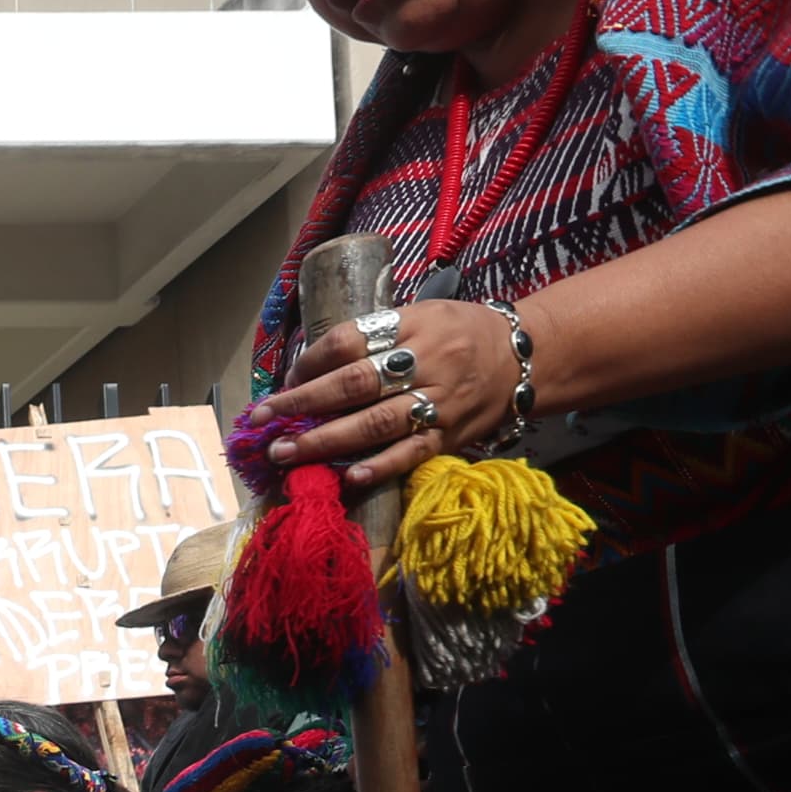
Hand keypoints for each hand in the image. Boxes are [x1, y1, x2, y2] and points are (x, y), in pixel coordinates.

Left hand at [256, 298, 521, 489]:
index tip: (284, 380)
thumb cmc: (460, 334)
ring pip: (375, 423)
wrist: (528, 357)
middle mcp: (426, 362)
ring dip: (325, 441)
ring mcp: (439, 401)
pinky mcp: (450, 435)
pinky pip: (411, 454)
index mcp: (414, 325)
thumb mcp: (423, 314)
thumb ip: (374, 335)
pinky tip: (346, 477)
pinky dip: (378, 467)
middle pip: (354, 384)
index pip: (350, 341)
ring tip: (284, 451)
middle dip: (302, 404)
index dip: (310, 362)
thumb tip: (307, 367)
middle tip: (262, 420)